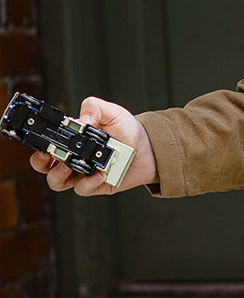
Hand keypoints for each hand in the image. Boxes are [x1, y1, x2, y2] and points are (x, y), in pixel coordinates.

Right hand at [30, 96, 157, 195]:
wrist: (150, 147)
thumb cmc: (128, 130)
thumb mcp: (111, 112)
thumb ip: (94, 108)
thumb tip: (81, 120)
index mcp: (71, 139)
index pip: (46, 142)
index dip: (38, 143)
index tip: (41, 141)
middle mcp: (73, 157)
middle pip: (43, 166)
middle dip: (40, 161)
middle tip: (50, 155)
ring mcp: (82, 173)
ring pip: (57, 182)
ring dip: (58, 175)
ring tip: (69, 166)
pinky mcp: (95, 186)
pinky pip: (83, 189)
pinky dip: (88, 182)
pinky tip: (98, 174)